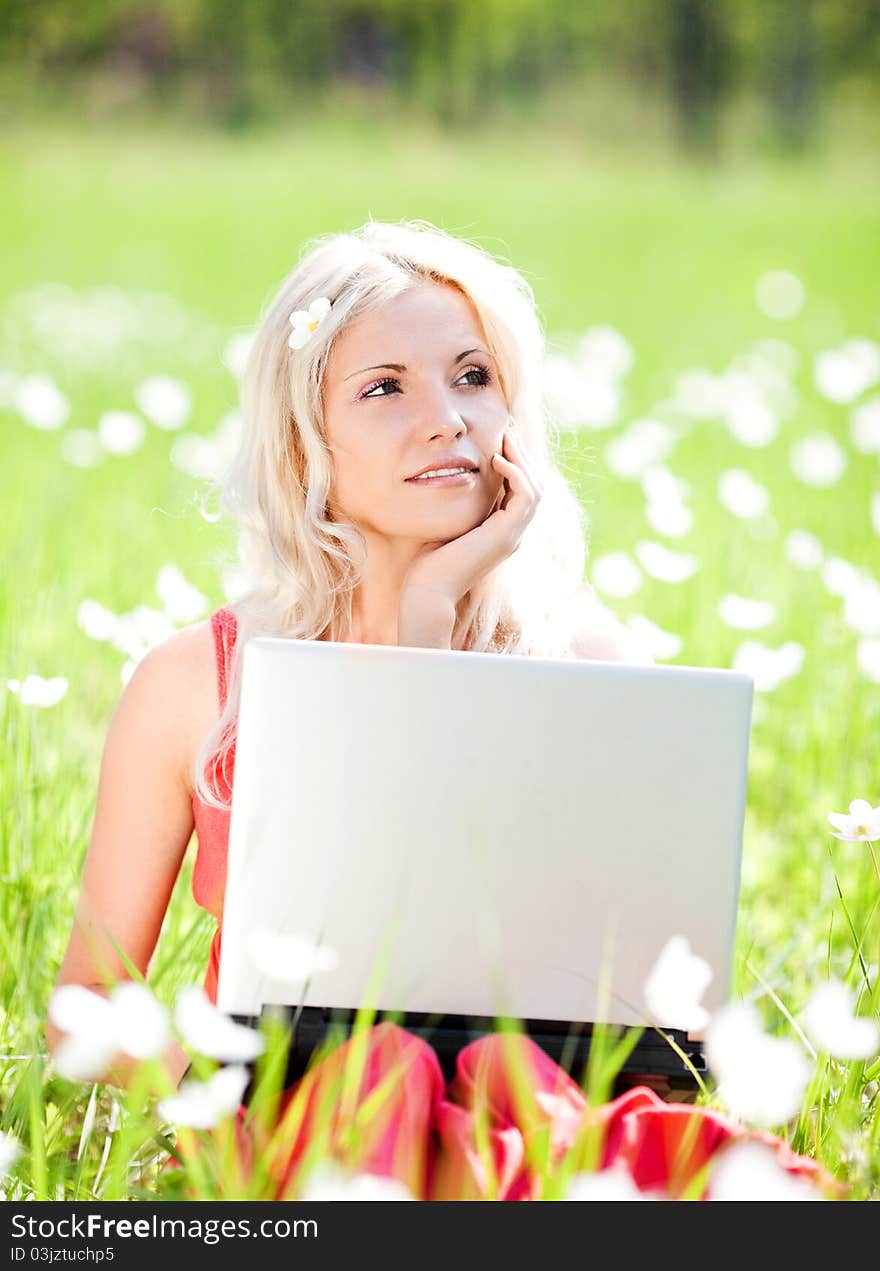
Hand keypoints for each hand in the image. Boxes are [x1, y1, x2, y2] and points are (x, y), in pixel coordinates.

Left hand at [401, 418, 542, 609]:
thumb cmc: (428, 563)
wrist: (428, 591)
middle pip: (533, 486)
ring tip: (506, 436)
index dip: (515, 462)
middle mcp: (512, 534)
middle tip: (508, 428)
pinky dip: (516, 474)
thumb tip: (447, 476)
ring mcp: (513, 536)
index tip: (501, 438)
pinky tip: (497, 459)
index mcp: (501, 532)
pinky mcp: (506, 536)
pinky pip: (526, 496)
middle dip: (523, 455)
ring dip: (522, 459)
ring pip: (535, 488)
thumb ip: (457, 505)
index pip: (520, 491)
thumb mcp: (446, 524)